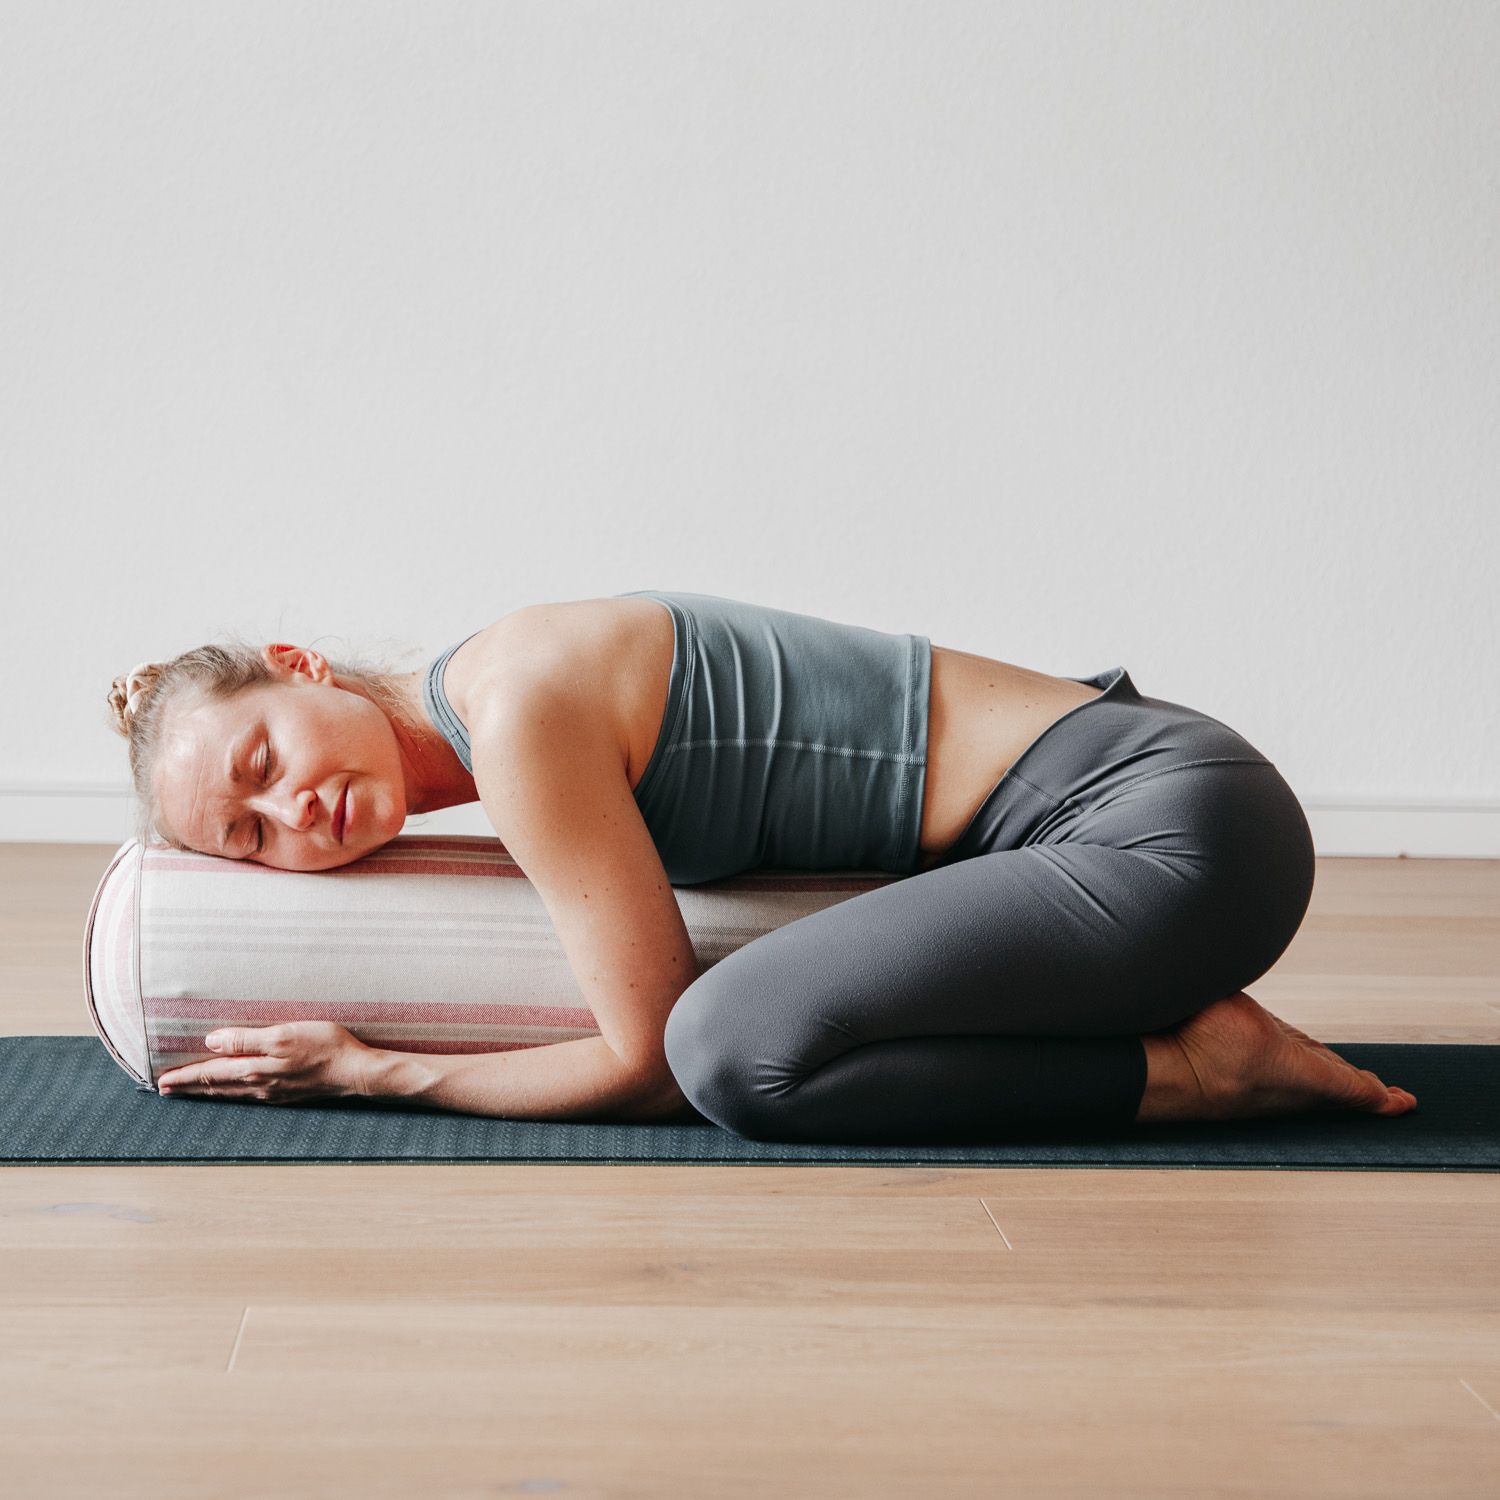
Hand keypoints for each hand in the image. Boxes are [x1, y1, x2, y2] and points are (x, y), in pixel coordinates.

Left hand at [155, 1021, 381, 1104]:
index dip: (185, 1076)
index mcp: (255, 1069)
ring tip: (193, 1090)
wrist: (356, 1071)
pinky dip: (232, 1093)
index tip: (162, 1081)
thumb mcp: (284, 1034)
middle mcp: (260, 1085)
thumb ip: (247, 1039)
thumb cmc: (325, 1046)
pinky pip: (249, 1095)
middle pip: (216, 1086)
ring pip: (232, 1092)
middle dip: (190, 1087)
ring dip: (209, 1091)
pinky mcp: (288, 1094)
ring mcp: (274, 1092)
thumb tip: (212, 1042)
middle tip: (166, 1090)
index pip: (210, 1073)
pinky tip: (234, 1091)